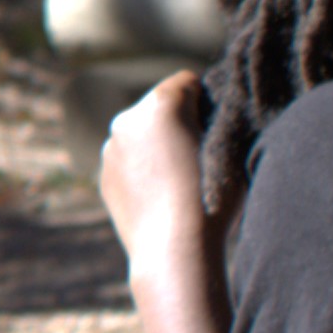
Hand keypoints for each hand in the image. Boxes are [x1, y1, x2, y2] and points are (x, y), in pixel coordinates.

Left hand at [95, 74, 208, 279]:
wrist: (175, 250)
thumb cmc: (212, 199)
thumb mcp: (228, 149)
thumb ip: (215, 121)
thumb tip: (206, 115)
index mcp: (161, 104)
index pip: (187, 83)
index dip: (205, 103)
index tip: (214, 129)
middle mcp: (127, 119)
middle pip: (160, 106)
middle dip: (177, 122)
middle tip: (197, 156)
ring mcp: (110, 148)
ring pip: (140, 133)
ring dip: (156, 145)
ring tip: (178, 180)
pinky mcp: (103, 174)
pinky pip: (127, 160)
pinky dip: (141, 168)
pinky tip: (159, 194)